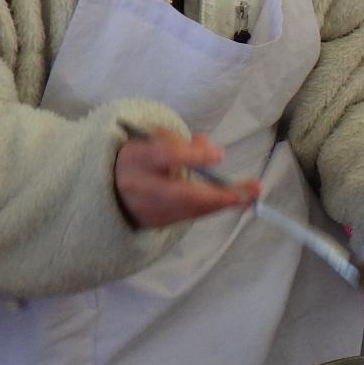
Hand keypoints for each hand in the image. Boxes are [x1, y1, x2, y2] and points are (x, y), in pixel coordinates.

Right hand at [114, 128, 257, 229]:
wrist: (112, 193)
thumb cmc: (140, 160)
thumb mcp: (152, 142)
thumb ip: (179, 142)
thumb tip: (209, 148)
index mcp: (138, 160)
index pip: (166, 157)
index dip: (193, 156)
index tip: (219, 155)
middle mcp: (143, 188)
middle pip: (181, 194)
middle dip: (217, 196)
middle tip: (247, 192)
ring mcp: (151, 210)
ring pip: (192, 209)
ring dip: (224, 202)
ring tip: (252, 194)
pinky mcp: (161, 222)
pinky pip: (193, 214)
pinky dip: (216, 206)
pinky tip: (240, 200)